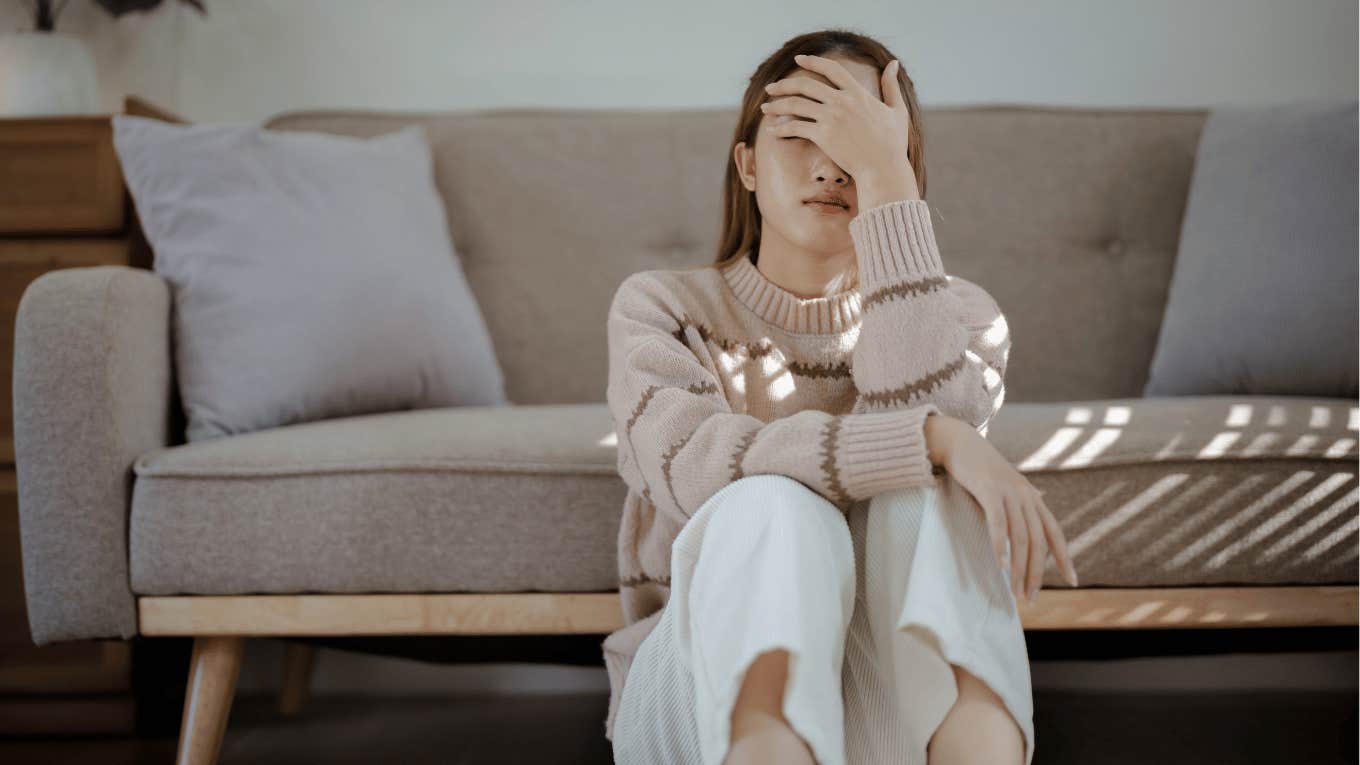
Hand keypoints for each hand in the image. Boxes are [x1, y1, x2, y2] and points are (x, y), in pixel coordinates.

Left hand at [761, 54, 911, 189]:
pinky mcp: (822, 136)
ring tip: (765, 108)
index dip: (813, 61)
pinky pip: (795, 127)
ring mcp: (831, 117)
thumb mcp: (897, 110)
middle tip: (771, 87)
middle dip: (784, 84)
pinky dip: (781, 128)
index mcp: (857, 92)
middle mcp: (842, 101)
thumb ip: (891, 85)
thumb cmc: (893, 144)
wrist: (883, 168)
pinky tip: (772, 130)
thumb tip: (894, 64)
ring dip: (777, 105)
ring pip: (796, 104)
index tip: (799, 59)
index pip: (831, 68)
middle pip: (806, 84)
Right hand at [937, 416, 1078, 603]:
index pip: (1055, 532)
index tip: (1072, 581)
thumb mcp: (1008, 481)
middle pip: (1038, 542)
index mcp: (1032, 497)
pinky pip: (997, 523)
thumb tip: (1042, 499)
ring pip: (1020, 537)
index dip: (1065, 557)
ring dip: (1019, 569)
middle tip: (1029, 599)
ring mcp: (1008, 492)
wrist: (959, 440)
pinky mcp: (988, 490)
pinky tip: (1001, 566)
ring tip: (1015, 592)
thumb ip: (1025, 494)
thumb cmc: (981, 464)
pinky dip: (1000, 546)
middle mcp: (1026, 495)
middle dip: (1035, 573)